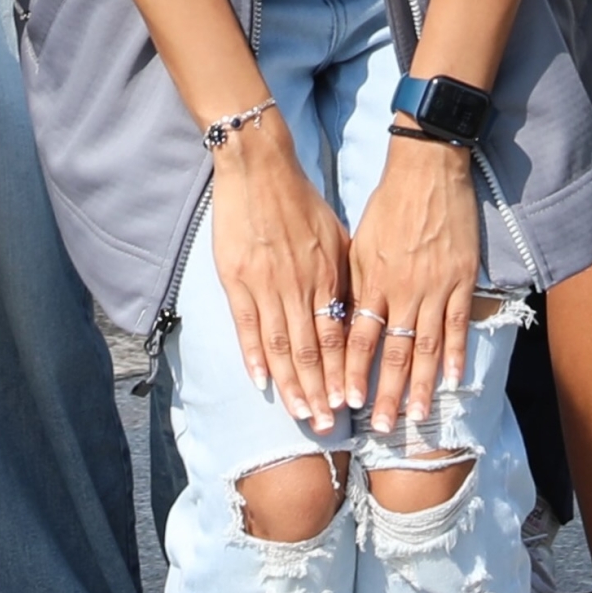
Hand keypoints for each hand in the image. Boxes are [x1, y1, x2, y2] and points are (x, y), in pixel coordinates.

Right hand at [205, 109, 351, 428]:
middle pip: (310, 349)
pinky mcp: (236, 279)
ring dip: (291, 384)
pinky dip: (254, 357)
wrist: (258, 167)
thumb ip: (342, 276)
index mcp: (325, 275)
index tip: (350, 402)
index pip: (336, 335)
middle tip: (326, 425)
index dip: (342, 371)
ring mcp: (265, 284)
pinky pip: (247, 326)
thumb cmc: (300, 200)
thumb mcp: (335, 235)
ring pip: (281, 345)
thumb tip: (355, 312)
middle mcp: (298, 285)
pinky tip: (262, 383)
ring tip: (300, 415)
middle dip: (320, 391)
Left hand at [344, 132, 479, 431]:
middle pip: (391, 351)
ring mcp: (434, 286)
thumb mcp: (360, 241)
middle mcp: (401, 289)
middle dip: (384, 392)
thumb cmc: (388, 203)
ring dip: (419, 384)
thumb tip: (346, 320)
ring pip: (425, 345)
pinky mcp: (461, 279)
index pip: (358, 337)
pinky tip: (452, 380)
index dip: (352, 372)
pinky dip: (455, 354)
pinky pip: (457, 324)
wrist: (428, 168)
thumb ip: (356, 283)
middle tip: (380, 427)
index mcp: (371, 279)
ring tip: (415, 417)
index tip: (344, 403)